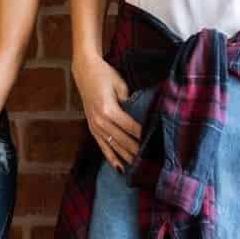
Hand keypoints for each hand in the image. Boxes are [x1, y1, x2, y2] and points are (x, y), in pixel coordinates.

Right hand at [73, 48, 139, 171]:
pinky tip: (118, 167)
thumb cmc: (104, 75)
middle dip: (137, 151)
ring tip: (138, 167)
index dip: (143, 136)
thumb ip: (130, 102)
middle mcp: (100, 121)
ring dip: (126, 157)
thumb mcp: (121, 85)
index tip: (154, 144)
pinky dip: (110, 157)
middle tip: (151, 160)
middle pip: (122, 140)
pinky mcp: (91, 127)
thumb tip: (141, 115)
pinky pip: (101, 145)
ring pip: (113, 145)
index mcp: (108, 110)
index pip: (131, 127)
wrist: (84, 70)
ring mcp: (94, 125)